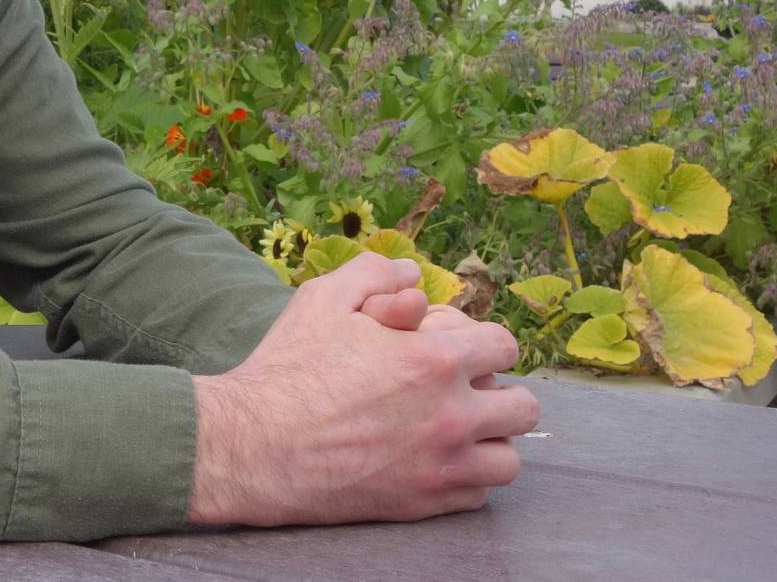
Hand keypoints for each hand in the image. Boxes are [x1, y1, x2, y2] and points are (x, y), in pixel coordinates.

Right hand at [188, 252, 539, 527]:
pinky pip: (478, 494)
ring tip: (454, 430)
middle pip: (522, 406)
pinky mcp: (423, 504)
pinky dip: (465, 478)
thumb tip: (414, 274)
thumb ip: (376, 274)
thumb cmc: (288, 368)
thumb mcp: (324, 297)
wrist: (254, 445)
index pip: (503, 347)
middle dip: (496, 391)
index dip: (481, 342)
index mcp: (435, 359)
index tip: (456, 348)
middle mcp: (451, 415)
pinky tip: (433, 460)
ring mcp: (441, 466)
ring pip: (508, 459)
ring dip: (489, 440)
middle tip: (461, 391)